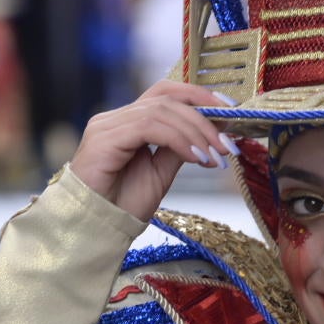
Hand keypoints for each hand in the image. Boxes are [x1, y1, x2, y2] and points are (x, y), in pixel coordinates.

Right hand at [69, 80, 240, 222]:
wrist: (93, 229)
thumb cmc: (120, 206)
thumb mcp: (160, 174)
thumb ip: (179, 149)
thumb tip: (210, 132)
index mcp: (127, 123)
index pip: (165, 94)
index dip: (198, 96)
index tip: (230, 112)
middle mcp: (115, 118)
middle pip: (166, 98)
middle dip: (204, 117)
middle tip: (227, 143)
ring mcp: (107, 125)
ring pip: (161, 111)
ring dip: (195, 132)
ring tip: (215, 156)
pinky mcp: (104, 138)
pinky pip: (149, 127)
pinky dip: (178, 140)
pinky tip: (195, 157)